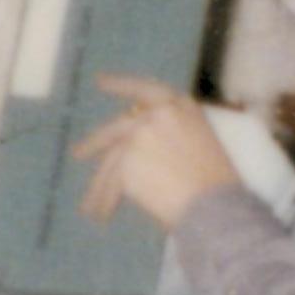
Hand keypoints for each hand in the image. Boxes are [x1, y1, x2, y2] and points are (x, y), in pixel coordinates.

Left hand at [73, 75, 240, 230]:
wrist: (215, 207)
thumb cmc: (216, 185)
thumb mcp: (201, 143)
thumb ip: (169, 136)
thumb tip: (138, 148)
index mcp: (181, 107)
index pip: (145, 89)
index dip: (121, 85)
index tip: (99, 81)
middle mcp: (157, 115)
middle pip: (117, 128)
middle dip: (95, 143)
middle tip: (78, 153)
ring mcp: (139, 136)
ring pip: (111, 161)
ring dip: (99, 186)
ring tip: (90, 208)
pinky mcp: (127, 162)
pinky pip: (111, 181)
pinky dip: (105, 199)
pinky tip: (101, 214)